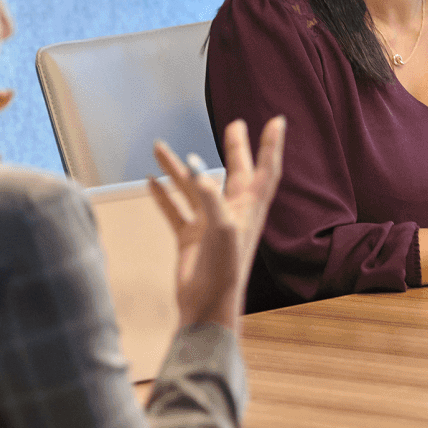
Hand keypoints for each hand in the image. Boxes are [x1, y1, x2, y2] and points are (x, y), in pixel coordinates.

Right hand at [150, 116, 285, 330]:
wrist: (207, 307)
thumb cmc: (223, 271)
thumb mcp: (221, 229)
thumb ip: (210, 196)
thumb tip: (195, 165)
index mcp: (248, 208)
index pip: (264, 170)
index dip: (271, 146)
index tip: (277, 121)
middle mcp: (232, 212)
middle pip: (234, 171)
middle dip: (235, 148)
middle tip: (235, 124)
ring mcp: (210, 224)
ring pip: (194, 188)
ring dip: (178, 168)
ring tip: (159, 147)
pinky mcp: (191, 238)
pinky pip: (175, 210)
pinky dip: (163, 196)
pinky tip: (151, 182)